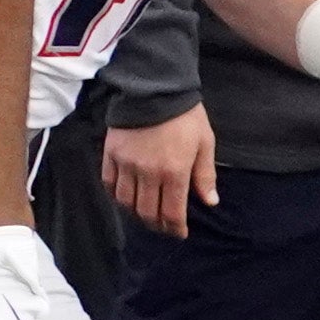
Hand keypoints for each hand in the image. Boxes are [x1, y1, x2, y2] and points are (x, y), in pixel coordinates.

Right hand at [103, 102, 217, 236]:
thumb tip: (210, 201)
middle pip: (147, 213)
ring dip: (136, 213)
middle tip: (163, 226)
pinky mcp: (111, 154)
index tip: (179, 233)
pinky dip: (116, 195)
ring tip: (143, 213)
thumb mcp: (205, 142)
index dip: (175, 228)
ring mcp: (127, 164)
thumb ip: (205, 175)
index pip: (172, 213)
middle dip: (157, 225)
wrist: (155, 86)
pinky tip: (125, 196)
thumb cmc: (185, 115)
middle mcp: (148, 173)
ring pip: (126, 202)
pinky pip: (109, 184)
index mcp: (174, 172)